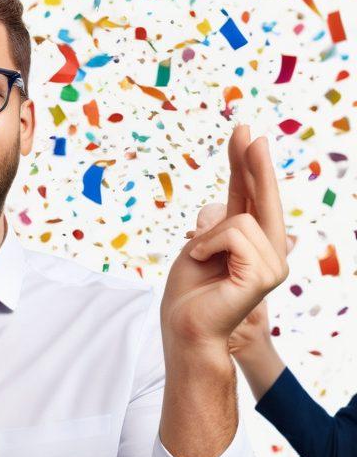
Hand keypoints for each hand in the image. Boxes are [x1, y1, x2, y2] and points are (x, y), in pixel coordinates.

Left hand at [161, 124, 288, 351]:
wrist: (184, 329)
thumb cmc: (188, 295)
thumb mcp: (197, 246)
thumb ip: (216, 223)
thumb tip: (225, 204)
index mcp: (250, 244)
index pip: (249, 196)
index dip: (246, 164)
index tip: (243, 132)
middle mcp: (268, 251)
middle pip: (261, 197)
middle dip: (253, 162)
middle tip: (245, 127)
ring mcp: (272, 263)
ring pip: (240, 218)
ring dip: (207, 236)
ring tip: (200, 260)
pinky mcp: (265, 274)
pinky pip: (233, 233)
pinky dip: (208, 245)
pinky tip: (203, 264)